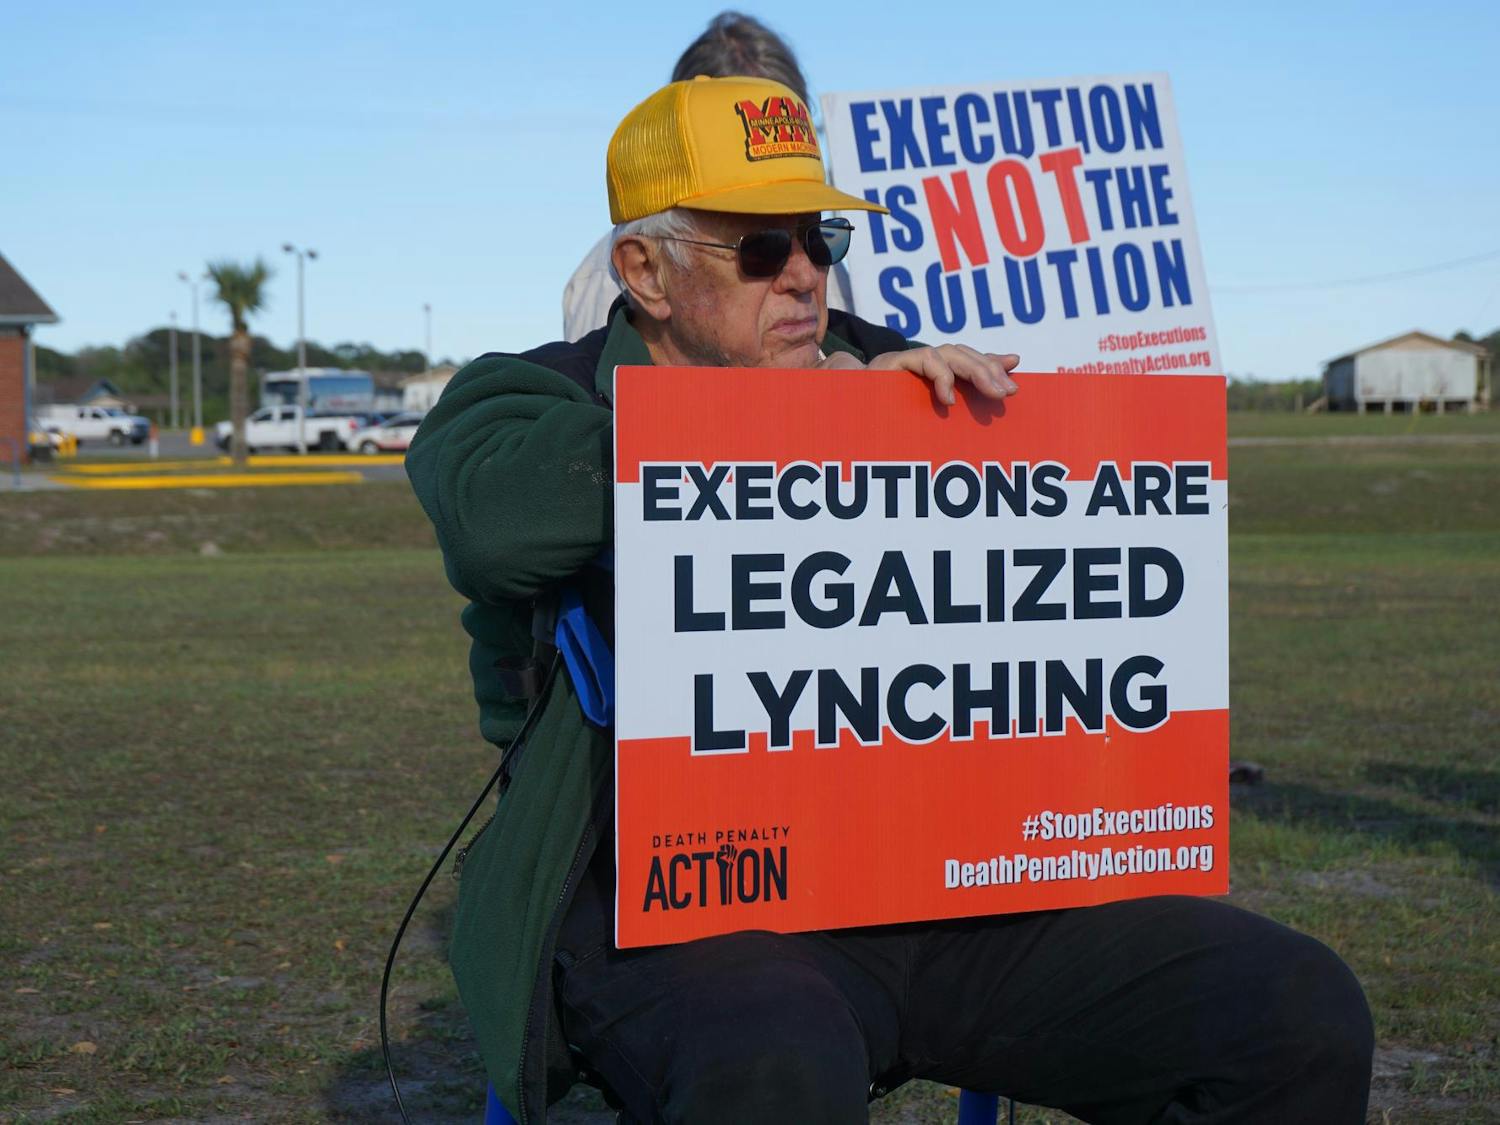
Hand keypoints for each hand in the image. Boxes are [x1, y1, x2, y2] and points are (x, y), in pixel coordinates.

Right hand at [819, 345, 1018, 404]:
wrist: (841, 416)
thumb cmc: (884, 421)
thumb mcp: (928, 416)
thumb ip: (959, 400)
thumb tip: (995, 387)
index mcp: (932, 374)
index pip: (968, 361)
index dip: (992, 365)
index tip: (1016, 380)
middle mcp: (920, 364)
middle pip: (963, 354)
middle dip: (989, 371)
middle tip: (1009, 393)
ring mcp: (906, 361)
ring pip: (949, 353)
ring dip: (975, 371)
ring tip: (993, 394)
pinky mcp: (891, 363)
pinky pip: (925, 359)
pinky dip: (942, 376)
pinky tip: (949, 399)